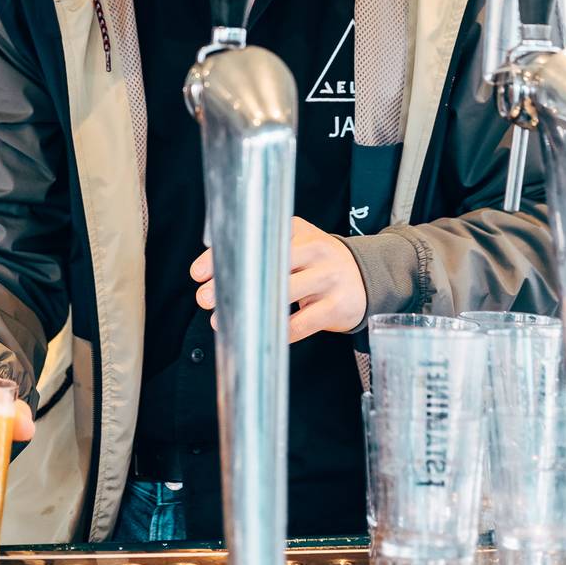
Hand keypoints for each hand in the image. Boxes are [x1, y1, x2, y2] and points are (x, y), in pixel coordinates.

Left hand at [191, 215, 366, 343]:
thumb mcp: (296, 245)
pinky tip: (261, 333)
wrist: (367, 277)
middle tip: (205, 298)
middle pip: (268, 265)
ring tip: (225, 319)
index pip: (255, 240)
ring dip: (251, 310)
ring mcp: (328, 278)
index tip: (198, 273)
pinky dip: (278, 331)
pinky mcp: (336, 306)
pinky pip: (301, 323)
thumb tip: (216, 269)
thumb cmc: (318, 263)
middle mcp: (314, 250)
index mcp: (298, 230)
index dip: (223, 256)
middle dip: (233, 283)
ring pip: (284, 293)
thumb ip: (263, 252)